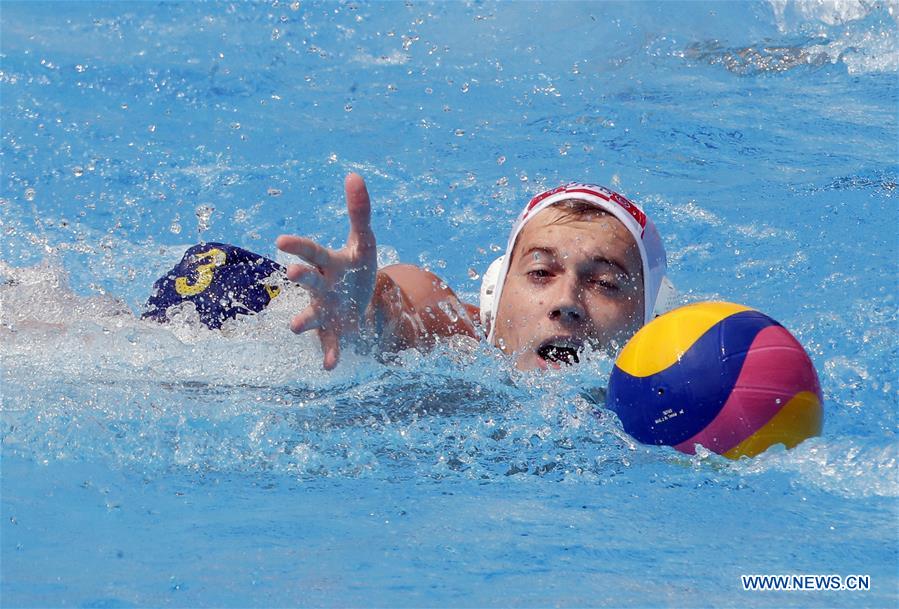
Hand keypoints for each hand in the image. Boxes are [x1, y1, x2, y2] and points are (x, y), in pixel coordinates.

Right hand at [276, 173, 376, 369]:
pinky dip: (329, 354)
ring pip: (311, 315)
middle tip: (291, 272)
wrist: (357, 304)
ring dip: (302, 321)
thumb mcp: (363, 241)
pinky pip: (330, 344)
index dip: (299, 247)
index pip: (313, 252)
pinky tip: (330, 366)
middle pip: (309, 280)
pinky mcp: (335, 333)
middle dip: (301, 276)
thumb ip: (359, 211)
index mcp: (328, 263)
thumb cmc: (355, 268)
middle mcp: (321, 287)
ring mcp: (325, 311)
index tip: (281, 241)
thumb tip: (354, 175)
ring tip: (295, 327)